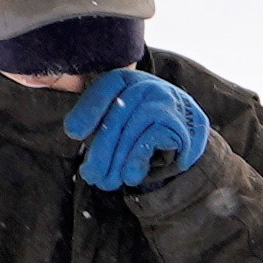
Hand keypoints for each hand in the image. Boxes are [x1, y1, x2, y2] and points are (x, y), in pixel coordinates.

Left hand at [61, 67, 208, 193]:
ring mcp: (167, 102)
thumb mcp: (120, 119)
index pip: (106, 87)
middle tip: (90, 175)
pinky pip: (154, 138)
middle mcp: (148, 85)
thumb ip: (100, 123)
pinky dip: (139, 158)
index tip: (73, 133)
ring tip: (107, 182)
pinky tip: (131, 176)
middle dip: (101, 150)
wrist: (190, 134)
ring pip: (133, 129)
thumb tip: (73, 131)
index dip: (88, 110)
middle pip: (117, 116)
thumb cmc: (145, 128)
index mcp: (128, 80)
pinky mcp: (184, 123)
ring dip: (118, 160)